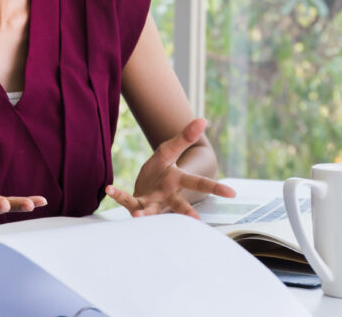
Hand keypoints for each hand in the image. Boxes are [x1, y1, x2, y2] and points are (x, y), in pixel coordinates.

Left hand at [106, 118, 235, 218]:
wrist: (146, 189)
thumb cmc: (161, 171)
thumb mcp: (169, 151)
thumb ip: (184, 137)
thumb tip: (202, 119)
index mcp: (178, 181)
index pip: (199, 183)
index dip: (216, 187)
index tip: (232, 192)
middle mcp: (168, 196)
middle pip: (180, 204)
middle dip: (188, 212)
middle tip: (197, 221)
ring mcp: (152, 203)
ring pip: (152, 211)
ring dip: (146, 214)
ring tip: (139, 216)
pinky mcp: (135, 204)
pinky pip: (126, 201)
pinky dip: (118, 195)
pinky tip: (108, 189)